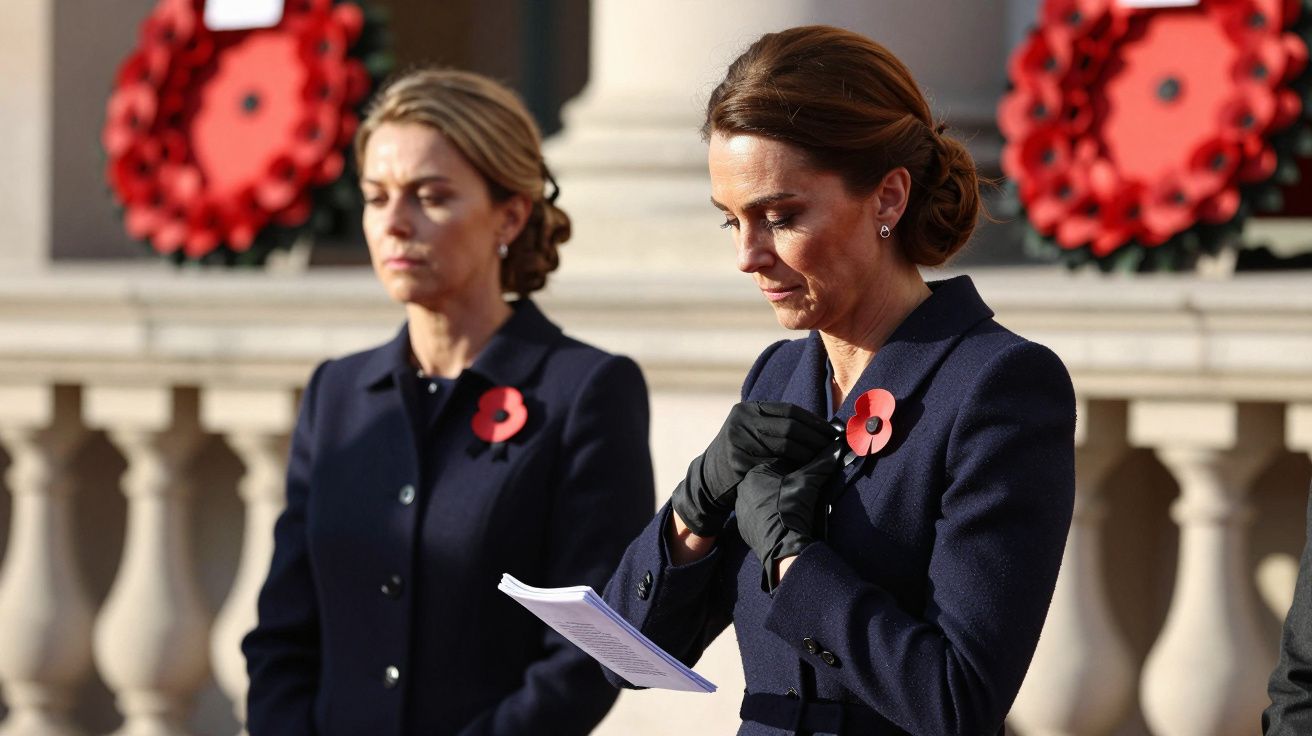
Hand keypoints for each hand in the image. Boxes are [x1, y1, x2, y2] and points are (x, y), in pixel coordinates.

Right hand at [671, 402, 835, 536]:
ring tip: (825, 459)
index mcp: (748, 410)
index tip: (835, 433)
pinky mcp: (738, 461)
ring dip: (809, 453)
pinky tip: (807, 472)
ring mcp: (738, 440)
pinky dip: (793, 467)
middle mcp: (741, 420)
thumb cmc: (742, 457)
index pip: (790, 411)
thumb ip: (778, 427)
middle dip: (816, 438)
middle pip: (790, 426)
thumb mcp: (753, 433)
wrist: (708, 481)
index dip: (815, 422)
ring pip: (785, 444)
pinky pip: (774, 463)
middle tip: (835, 448)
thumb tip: (823, 428)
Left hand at [734, 442, 841, 590]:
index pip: (776, 467)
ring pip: (762, 502)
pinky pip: (757, 518)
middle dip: (782, 489)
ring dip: (774, 504)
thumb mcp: (809, 482)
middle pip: (767, 485)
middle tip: (797, 499)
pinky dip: (768, 519)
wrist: (784, 544)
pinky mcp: (743, 528)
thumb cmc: (793, 507)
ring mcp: (741, 510)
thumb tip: (838, 446)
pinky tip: (781, 523)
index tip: (802, 484)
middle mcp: (742, 490)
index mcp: (754, 474)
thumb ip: (822, 463)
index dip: (793, 474)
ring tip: (790, 512)